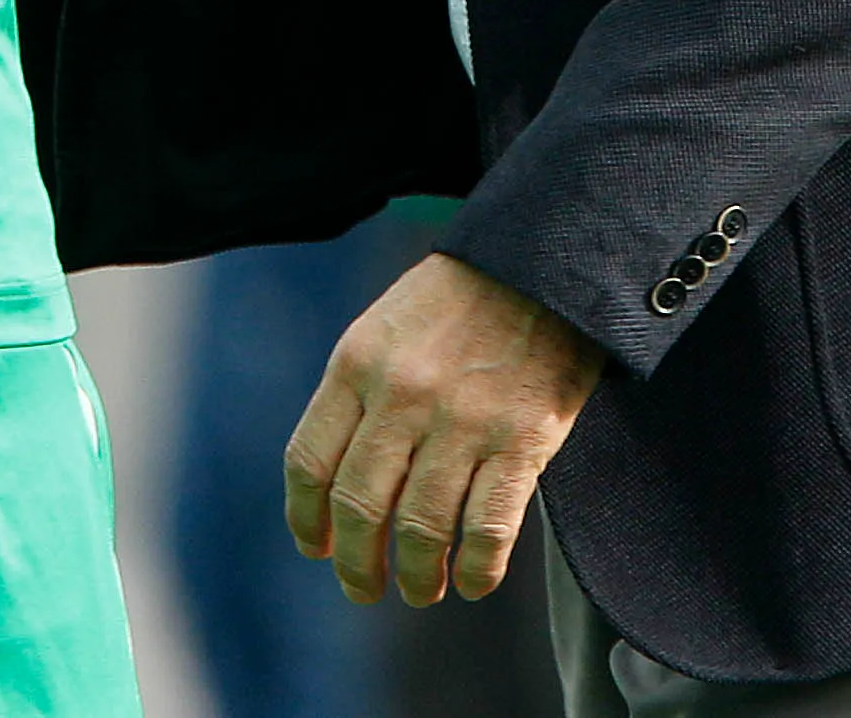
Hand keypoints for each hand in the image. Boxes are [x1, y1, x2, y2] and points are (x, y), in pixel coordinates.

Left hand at [285, 252, 603, 605]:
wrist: (542, 261)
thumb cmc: (459, 299)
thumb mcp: (385, 327)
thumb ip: (359, 394)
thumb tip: (338, 483)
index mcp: (356, 363)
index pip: (311, 463)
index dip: (308, 520)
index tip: (317, 549)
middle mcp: (402, 395)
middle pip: (360, 506)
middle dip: (358, 562)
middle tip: (365, 587)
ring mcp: (463, 419)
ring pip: (422, 527)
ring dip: (416, 575)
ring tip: (420, 590)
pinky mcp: (522, 438)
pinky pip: (488, 526)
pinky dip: (477, 567)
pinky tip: (473, 581)